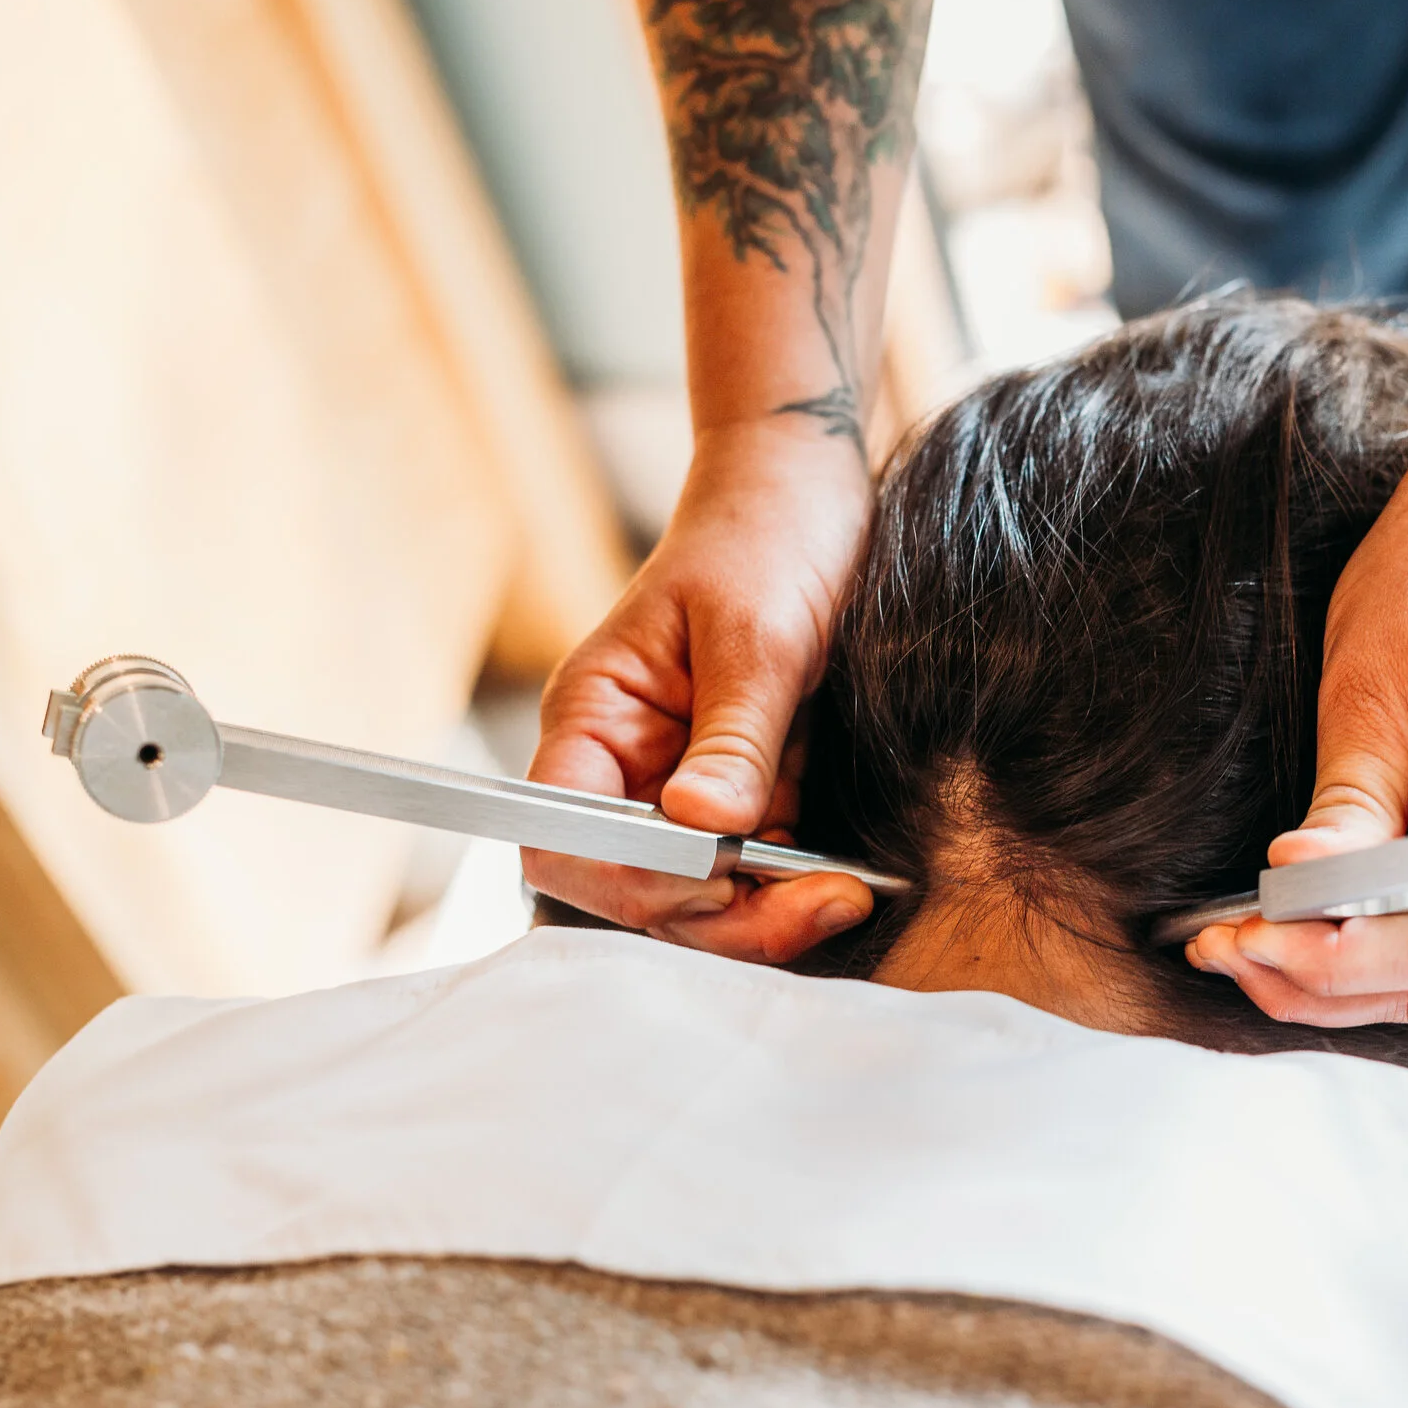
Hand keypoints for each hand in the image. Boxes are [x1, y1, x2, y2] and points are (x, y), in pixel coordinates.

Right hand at [523, 419, 878, 962]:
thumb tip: (701, 831)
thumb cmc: (768, 538)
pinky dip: (788, 888)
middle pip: (634, 888)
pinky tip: (844, 881)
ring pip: (696, 894)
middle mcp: (624, 766)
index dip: (636, 878)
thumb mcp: (758, 638)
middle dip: (720, 914)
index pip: (564, 841)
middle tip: (823, 902)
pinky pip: (750, 870)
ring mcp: (681, 785)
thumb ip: (733, 740)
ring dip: (763, 913)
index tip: (725, 872)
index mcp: (594, 719)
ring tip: (842, 897)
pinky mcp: (742, 791)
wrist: (812, 493)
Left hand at [1189, 442, 1407, 1024]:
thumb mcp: (1372, 678)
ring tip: (1237, 944)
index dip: (1324, 959)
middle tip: (1217, 949)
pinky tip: (1291, 923)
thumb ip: (1350, 800)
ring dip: (1332, 978)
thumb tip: (1300, 889)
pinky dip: (1361, 948)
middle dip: (1314, 983)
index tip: (1236, 937)